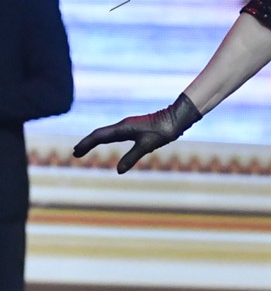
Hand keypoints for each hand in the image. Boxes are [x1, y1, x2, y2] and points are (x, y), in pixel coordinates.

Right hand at [74, 92, 200, 172]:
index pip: (99, 136)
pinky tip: (105, 142)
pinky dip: (105, 139)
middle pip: (100, 134)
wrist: (176, 119)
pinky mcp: (133, 127)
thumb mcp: (146, 146)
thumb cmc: (162, 131)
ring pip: (106, 133)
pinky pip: (113, 133)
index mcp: (123, 128)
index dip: (87, 144)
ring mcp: (128, 125)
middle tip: (75, 152)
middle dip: (87, 143)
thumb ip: (132, 158)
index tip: (76, 151)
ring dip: (94, 140)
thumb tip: (118, 171)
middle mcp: (123, 125)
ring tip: (84, 148)